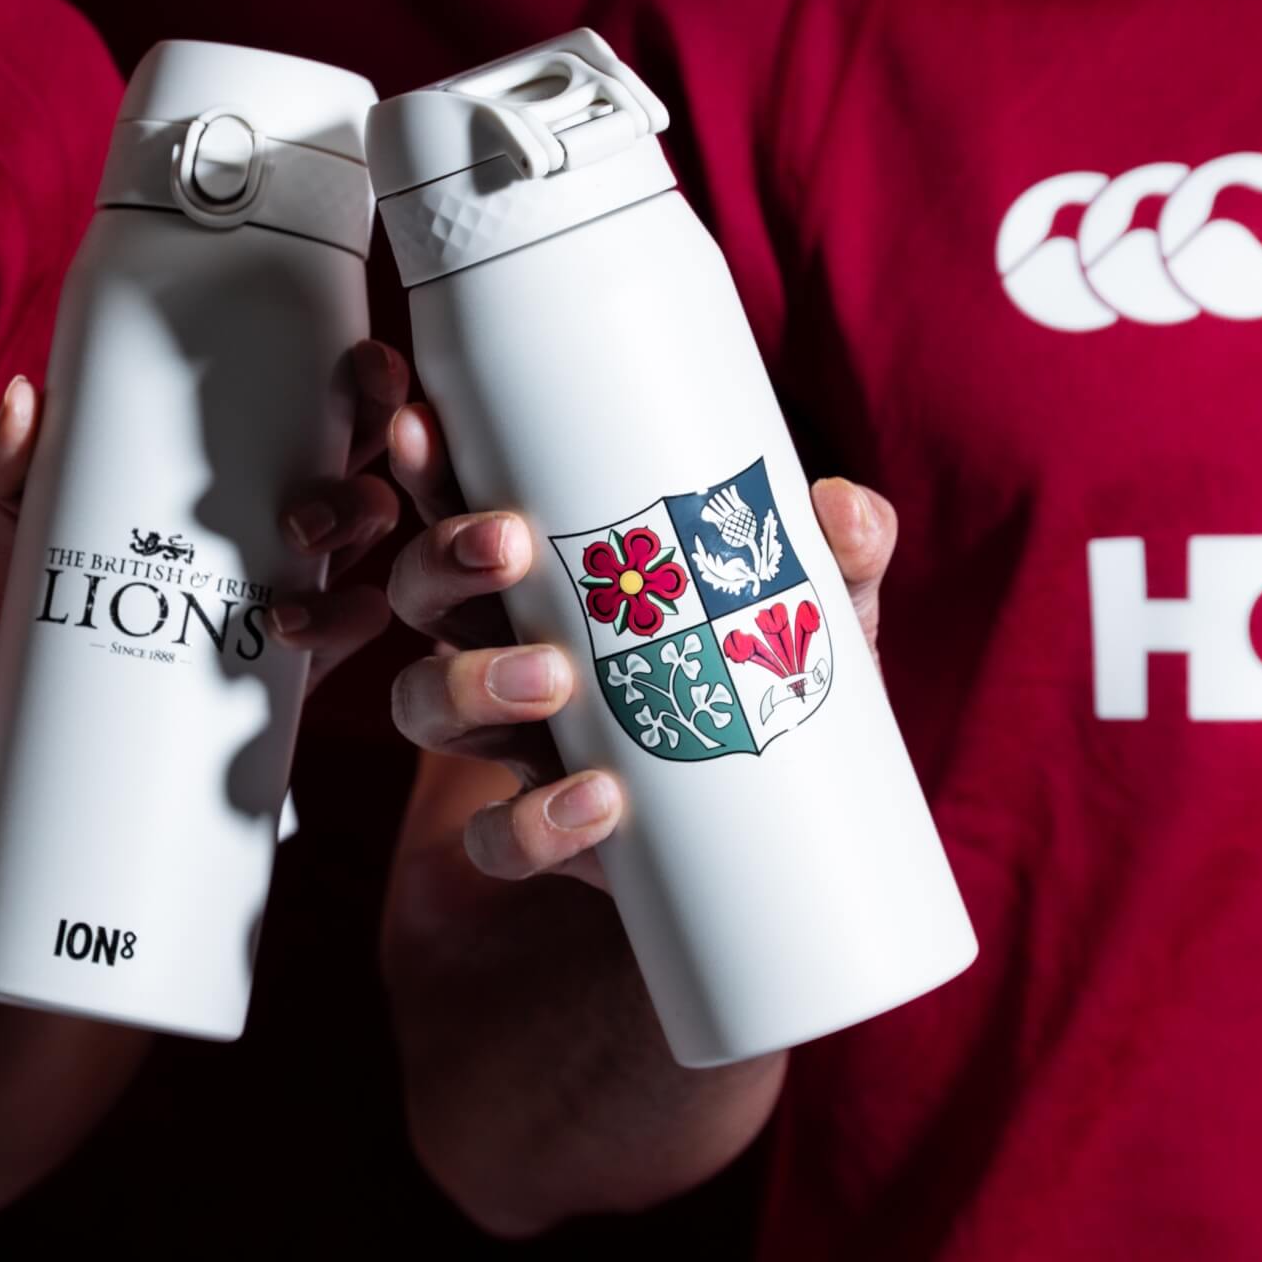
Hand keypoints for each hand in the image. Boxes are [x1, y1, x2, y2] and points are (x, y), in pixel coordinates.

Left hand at [0, 340, 409, 691]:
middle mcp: (291, 508)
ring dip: (353, 517)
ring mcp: (304, 577)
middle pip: (368, 447)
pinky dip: (341, 616)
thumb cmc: (56, 593)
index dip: (363, 376)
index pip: (323, 400)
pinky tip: (288, 621)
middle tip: (319, 432)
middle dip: (378, 435)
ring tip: (294, 535)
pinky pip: (358, 622)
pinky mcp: (305, 648)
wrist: (65, 714)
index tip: (360, 358)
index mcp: (246, 460)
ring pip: (373, 526)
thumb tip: (23, 399)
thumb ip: (8, 461)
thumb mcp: (24, 517)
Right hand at [380, 400, 898, 888]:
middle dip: (443, 561)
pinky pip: (495, 838)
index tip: (424, 423)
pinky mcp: (536, 835)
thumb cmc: (771, 686)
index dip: (425, 466)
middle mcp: (503, 648)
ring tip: (554, 677)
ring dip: (468, 681)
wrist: (783, 834)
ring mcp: (511, 743)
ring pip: (420, 703)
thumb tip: (841, 510)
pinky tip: (600, 799)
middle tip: (509, 546)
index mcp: (546, 577)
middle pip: (421, 593)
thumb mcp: (813, 614)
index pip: (459, 506)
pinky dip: (533, 822)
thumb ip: (838, 559)